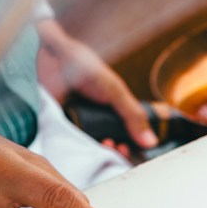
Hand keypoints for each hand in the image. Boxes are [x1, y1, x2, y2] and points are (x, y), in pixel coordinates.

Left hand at [36, 19, 156, 149]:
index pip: (124, 135)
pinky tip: (86, 147)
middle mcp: (95, 119)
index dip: (128, 147)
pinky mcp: (59, 125)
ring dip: (98, 150)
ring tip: (105, 145)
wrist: (54, 56)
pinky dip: (78, 148)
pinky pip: (70, 143)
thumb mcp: (115, 92)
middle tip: (118, 149)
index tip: (128, 150)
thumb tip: (152, 142)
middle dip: (115, 151)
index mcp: (111, 110)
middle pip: (108, 144)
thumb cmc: (86, 68)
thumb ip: (133, 116)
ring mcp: (77, 123)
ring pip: (90, 146)